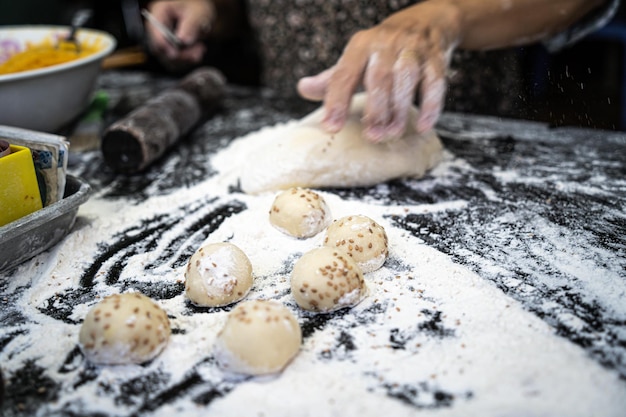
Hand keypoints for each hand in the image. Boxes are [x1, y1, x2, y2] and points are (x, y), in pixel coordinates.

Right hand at [146, 0, 214, 67]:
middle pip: (160, 49)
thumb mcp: (197, 14)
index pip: (154, 31)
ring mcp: (162, 41)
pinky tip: (198, 51)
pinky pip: (176, 63)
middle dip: (180, 54)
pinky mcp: (169, 50)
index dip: (163, 44)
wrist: (201, 14)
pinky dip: (188, 60)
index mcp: (159, 12)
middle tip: (197, 51)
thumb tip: (183, 40)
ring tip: (200, 48)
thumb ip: (190, 26)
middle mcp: (157, 28)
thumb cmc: (197, 8)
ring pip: (168, 59)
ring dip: (186, 58)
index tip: (175, 53)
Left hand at [297, 1, 461, 141]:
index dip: (335, 101)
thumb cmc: (382, 50)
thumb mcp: (355, 58)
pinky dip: (431, 105)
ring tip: (392, 134)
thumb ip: (332, 79)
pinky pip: (435, 82)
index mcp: (360, 46)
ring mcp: (413, 50)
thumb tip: (303, 89)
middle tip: (371, 136)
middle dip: (375, 108)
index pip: (344, 74)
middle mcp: (386, 45)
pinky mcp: (436, 59)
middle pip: (379, 77)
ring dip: (400, 109)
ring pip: (406, 79)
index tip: (330, 128)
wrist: (427, 21)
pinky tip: (423, 127)